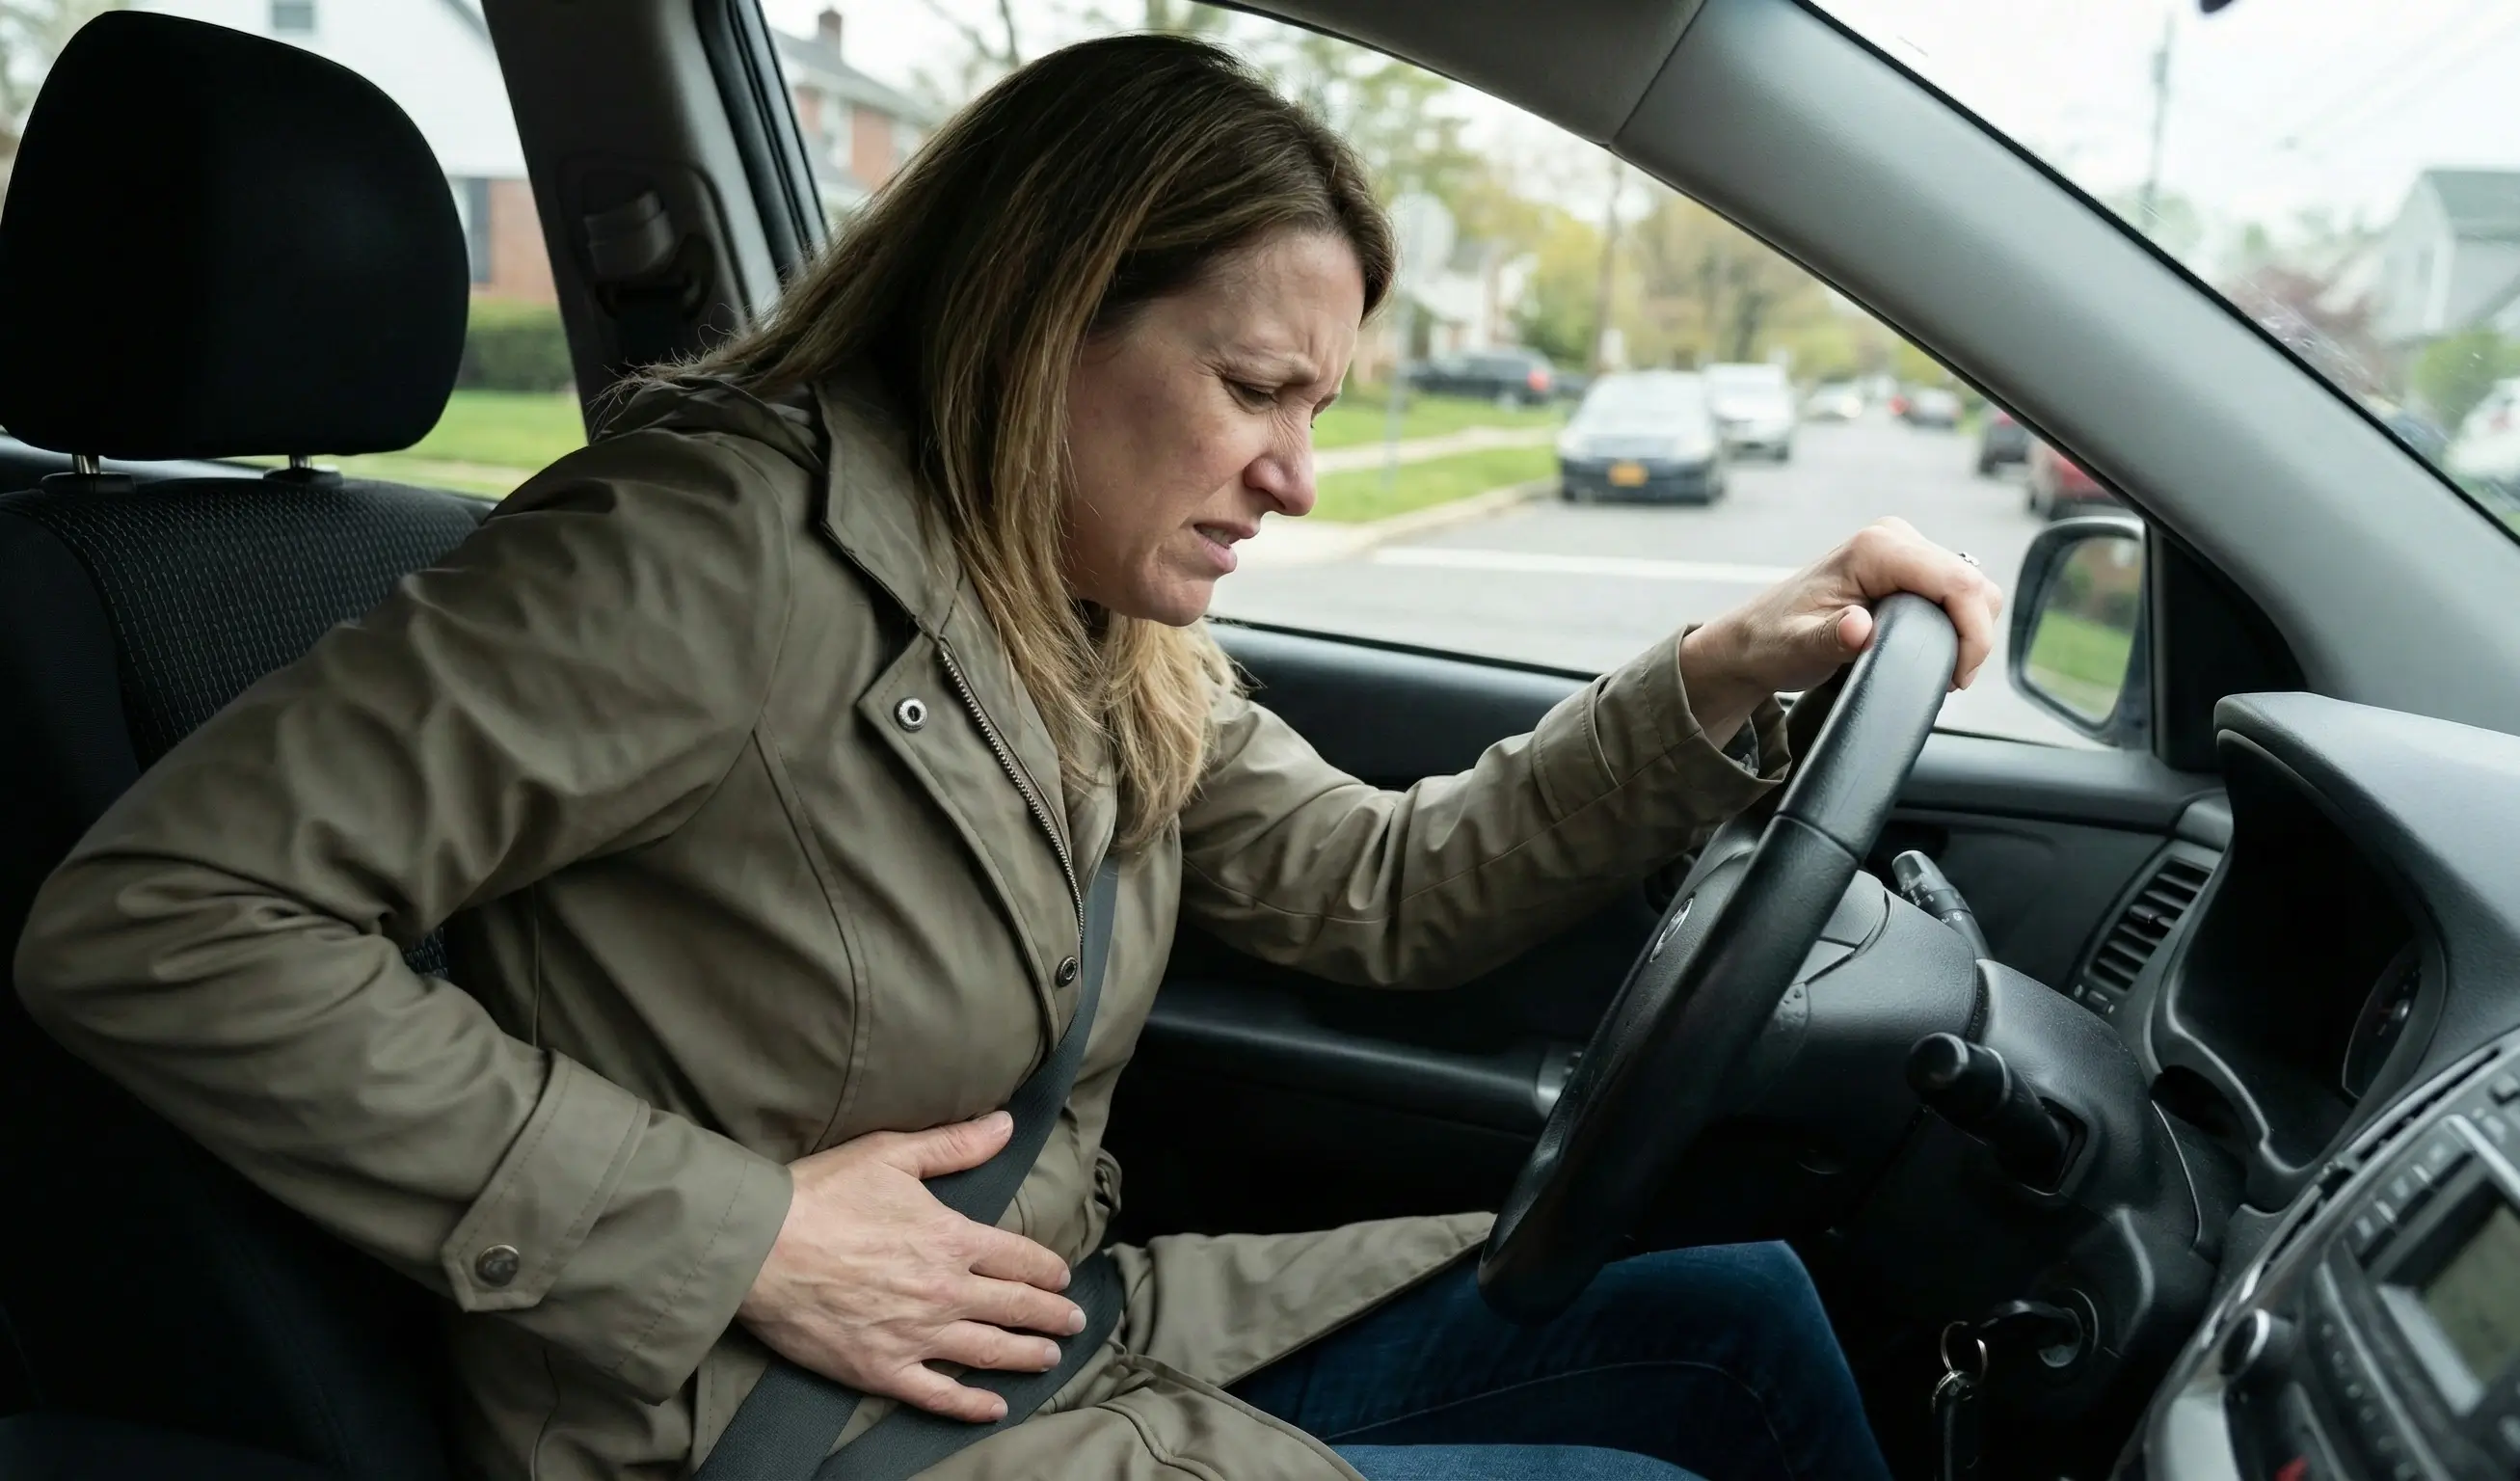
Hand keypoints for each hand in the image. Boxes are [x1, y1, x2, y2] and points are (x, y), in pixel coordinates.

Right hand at [736, 1111, 1086, 1422]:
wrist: (760, 1248)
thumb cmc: (821, 1194)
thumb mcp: (891, 1154)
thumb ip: (954, 1145)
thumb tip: (1006, 1125)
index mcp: (951, 1239)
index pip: (1018, 1257)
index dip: (1047, 1268)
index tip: (1062, 1277)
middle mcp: (944, 1291)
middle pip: (1015, 1308)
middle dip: (1051, 1316)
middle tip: (1074, 1323)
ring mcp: (916, 1335)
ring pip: (989, 1353)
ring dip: (1027, 1356)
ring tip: (1051, 1359)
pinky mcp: (881, 1369)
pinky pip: (938, 1395)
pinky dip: (971, 1405)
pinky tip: (995, 1408)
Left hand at [1679, 517, 2002, 743]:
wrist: (1754, 638)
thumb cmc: (1772, 641)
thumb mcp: (1798, 647)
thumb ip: (1831, 638)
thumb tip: (1860, 628)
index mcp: (1876, 548)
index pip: (1958, 583)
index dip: (1972, 633)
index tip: (1957, 677)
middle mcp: (1895, 538)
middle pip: (1974, 584)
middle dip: (1973, 638)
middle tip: (1948, 681)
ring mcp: (1904, 549)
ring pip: (1972, 588)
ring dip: (1967, 633)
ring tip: (1939, 670)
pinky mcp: (1909, 568)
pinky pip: (1957, 594)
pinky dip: (1957, 626)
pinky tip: (1933, 653)